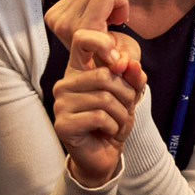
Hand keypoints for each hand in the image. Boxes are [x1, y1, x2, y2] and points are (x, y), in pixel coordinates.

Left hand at [45, 0, 136, 71]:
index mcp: (82, 32)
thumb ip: (124, 60)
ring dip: (104, 1)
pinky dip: (94, 1)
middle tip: (114, 19)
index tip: (119, 22)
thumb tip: (119, 64)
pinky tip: (95, 18)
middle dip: (114, 0)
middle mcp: (63, 23)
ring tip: (105, 20)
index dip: (121, 5)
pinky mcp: (53, 12)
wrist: (87, 69)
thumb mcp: (124, 59)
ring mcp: (56, 17)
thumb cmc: (110, 60)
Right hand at [53, 28, 145, 186]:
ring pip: (104, 99)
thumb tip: (133, 64)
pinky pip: (99, 117)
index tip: (118, 62)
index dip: (102, 42)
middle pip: (104, 75)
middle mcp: (64, 83)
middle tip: (124, 110)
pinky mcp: (63, 123)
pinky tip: (108, 132)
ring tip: (116, 124)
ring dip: (121, 116)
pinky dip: (113, 127)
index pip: (82, 38)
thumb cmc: (112, 122)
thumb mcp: (128, 97)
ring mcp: (60, 103)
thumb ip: (133, 79)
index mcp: (77, 70)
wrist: (103, 155)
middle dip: (126, 96)